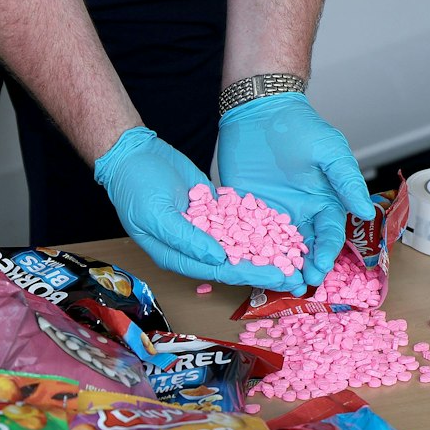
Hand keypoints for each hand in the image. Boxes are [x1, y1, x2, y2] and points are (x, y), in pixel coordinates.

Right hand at [94, 127, 305, 290]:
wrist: (133, 154)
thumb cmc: (135, 187)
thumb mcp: (156, 215)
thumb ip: (186, 238)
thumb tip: (217, 259)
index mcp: (177, 255)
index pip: (218, 271)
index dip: (249, 275)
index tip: (277, 276)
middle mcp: (193, 246)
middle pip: (234, 262)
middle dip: (264, 267)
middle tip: (295, 273)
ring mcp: (205, 227)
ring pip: (239, 242)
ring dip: (265, 249)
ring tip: (294, 253)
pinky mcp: (213, 208)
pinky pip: (238, 219)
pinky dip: (257, 223)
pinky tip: (280, 227)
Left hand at [216, 93, 372, 286]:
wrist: (259, 110)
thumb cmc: (299, 126)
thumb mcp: (330, 150)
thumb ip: (346, 181)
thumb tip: (366, 213)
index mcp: (323, 202)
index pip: (328, 235)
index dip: (326, 253)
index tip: (319, 267)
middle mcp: (300, 213)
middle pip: (305, 249)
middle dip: (303, 268)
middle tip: (299, 285)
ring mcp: (272, 214)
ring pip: (278, 248)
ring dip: (279, 267)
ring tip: (277, 284)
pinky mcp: (246, 210)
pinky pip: (248, 235)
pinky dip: (249, 252)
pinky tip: (247, 266)